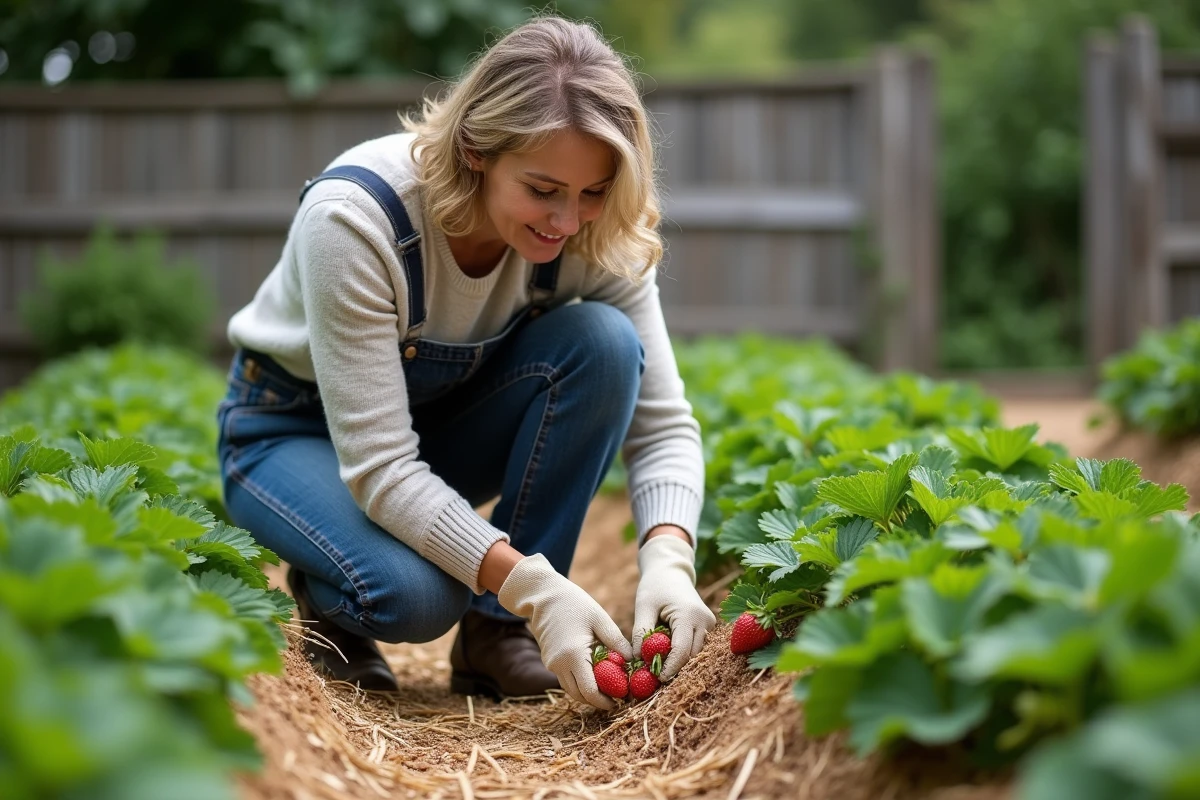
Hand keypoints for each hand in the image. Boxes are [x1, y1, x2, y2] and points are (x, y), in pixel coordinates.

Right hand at [497, 554, 632, 709]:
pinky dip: (579, 681)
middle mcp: (559, 664)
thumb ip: (616, 641)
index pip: (589, 691)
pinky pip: (566, 679)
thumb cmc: (574, 603)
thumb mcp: (600, 619)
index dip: (605, 700)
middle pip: (580, 696)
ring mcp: (551, 664)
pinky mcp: (549, 661)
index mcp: (573, 655)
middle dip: (598, 700)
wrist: (543, 595)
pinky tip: (594, 674)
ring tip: (608, 688)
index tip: (622, 698)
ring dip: (588, 693)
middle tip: (618, 697)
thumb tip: (632, 661)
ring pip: (571, 690)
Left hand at [633, 534, 715, 680]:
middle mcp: (705, 621)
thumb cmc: (655, 586)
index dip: (670, 668)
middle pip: (691, 656)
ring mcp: (709, 624)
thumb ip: (641, 633)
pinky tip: (666, 654)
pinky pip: (695, 646)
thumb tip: (637, 661)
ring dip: (678, 661)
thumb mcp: (643, 606)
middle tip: (653, 678)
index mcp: (689, 615)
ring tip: (657, 666)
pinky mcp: (708, 627)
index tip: (656, 679)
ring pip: (695, 653)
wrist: (671, 571)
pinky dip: (682, 652)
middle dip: (674, 667)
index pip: (682, 650)